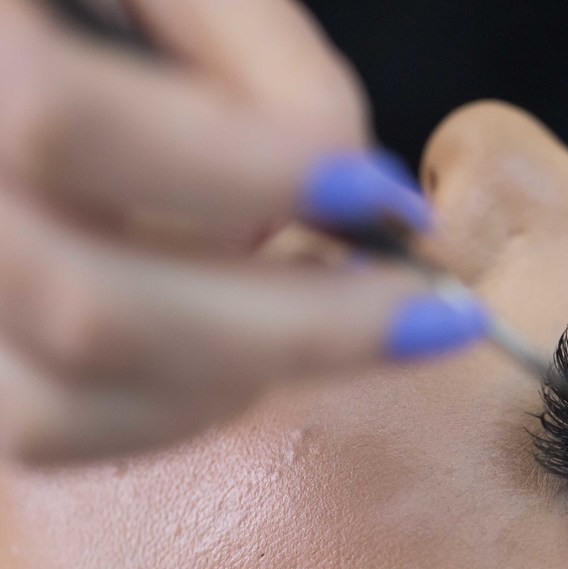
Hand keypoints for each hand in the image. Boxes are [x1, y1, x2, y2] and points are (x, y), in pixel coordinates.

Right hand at [0, 0, 486, 461]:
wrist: (11, 52)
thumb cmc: (66, 8)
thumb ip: (242, 42)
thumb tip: (345, 178)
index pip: (56, 121)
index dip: (244, 168)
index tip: (383, 191)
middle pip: (86, 311)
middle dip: (296, 327)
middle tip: (428, 313)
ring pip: (54, 410)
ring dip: (235, 378)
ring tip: (340, 323)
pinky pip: (48, 429)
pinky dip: (173, 408)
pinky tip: (249, 351)